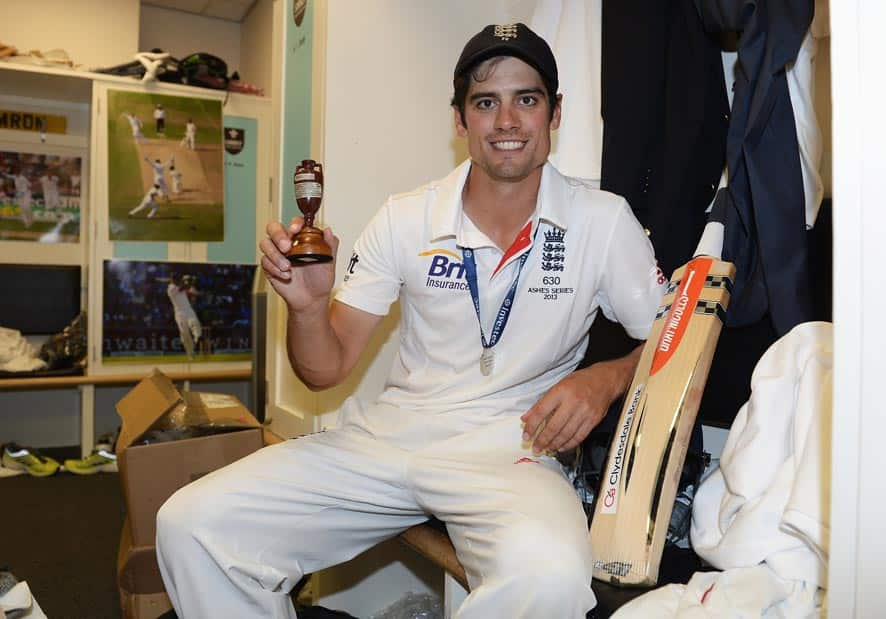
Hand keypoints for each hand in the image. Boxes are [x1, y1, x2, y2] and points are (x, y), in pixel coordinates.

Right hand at [259, 218, 338, 311]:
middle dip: (278, 235)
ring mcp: (277, 254)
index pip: (294, 223)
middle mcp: (287, 243)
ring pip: (265, 243)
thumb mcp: (329, 262)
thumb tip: (328, 230)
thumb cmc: (320, 279)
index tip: (295, 229)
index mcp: (302, 238)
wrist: (312, 299)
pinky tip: (286, 276)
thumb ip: (330, 245)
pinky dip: (274, 268)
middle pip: (273, 228)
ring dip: (275, 255)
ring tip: (288, 267)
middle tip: (286, 248)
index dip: (294, 223)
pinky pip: (264, 261)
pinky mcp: (269, 266)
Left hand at [520, 356, 635, 453]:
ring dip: (554, 444)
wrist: (605, 380)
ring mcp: (584, 412)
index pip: (541, 411)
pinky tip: (561, 447)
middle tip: (535, 447)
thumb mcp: (558, 385)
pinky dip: (569, 444)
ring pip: (566, 434)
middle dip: (542, 440)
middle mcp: (573, 402)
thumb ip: (542, 403)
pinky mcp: (593, 420)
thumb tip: (527, 417)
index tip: (526, 435)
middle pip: (554, 426)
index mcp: (561, 391)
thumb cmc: (580, 381)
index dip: (532, 426)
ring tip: (546, 449)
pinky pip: (579, 436)